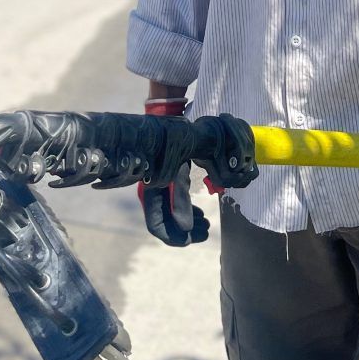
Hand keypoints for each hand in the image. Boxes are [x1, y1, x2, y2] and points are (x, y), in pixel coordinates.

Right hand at [138, 97, 208, 246]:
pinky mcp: (167, 181)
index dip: (173, 237)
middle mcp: (152, 191)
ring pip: (170, 215)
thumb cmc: (177, 143)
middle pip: (165, 222)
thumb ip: (181, 199)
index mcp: (152, 190)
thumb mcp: (180, 170)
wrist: (171, 120)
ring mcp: (159, 186)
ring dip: (188, 223)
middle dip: (185, 231)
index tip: (191, 239)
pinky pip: (174, 204)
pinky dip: (187, 211)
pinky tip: (200, 212)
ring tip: (206, 223)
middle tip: (206, 230)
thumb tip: (184, 227)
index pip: (156, 225)